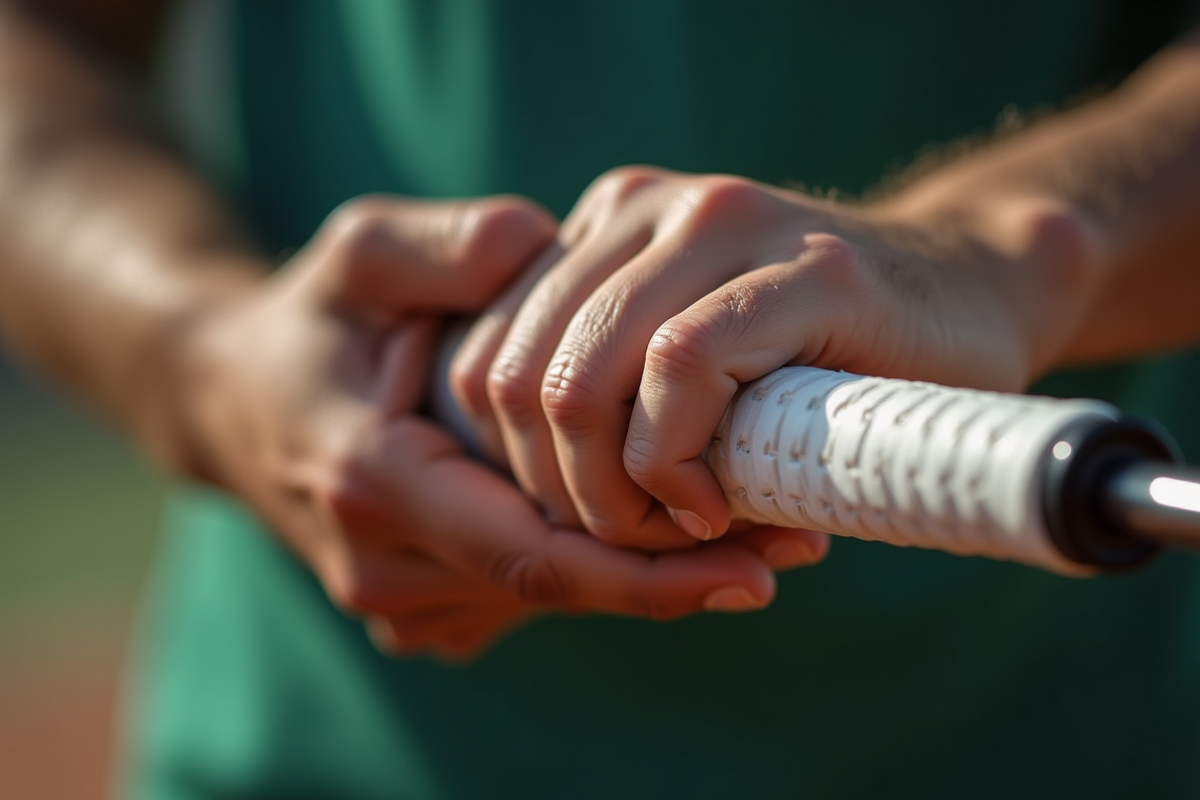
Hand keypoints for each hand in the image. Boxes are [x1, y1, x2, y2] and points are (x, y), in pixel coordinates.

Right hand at [174, 194, 791, 660]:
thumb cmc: (307, 321)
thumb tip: (535, 242)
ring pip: (553, 596)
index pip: (530, 552)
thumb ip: (440, 246)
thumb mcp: (356, 253)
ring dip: (654, 568)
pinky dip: (605, 566)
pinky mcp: (424, 603)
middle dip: (678, 568)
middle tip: (794, 532)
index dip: (646, 571)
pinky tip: (674, 523)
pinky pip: (531, 591)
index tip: (752, 565)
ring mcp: (401, 597)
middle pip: (560, 584)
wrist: (230, 403)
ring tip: (762, 523)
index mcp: (371, 478)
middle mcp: (385, 561)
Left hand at [450, 166, 1092, 549]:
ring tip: (680, 529)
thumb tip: (525, 503)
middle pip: (520, 381)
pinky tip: (714, 509)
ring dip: (615, 495)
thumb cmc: (821, 365)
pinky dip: (675, 468)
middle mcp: (644, 210)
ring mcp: (722, 222)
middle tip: (638, 540)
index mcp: (601, 231)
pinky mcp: (803, 266)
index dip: (516, 469)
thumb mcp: (689, 375)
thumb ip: (607, 401)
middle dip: (562, 495)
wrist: (973, 298)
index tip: (589, 520)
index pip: (485, 361)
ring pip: (582, 380)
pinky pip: (681, 370)